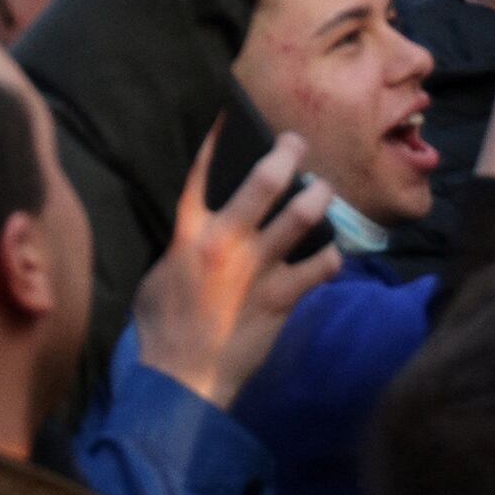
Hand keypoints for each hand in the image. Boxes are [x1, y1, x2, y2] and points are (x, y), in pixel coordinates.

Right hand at [131, 133, 341, 407]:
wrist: (181, 380)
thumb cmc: (161, 330)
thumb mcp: (160, 276)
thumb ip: (183, 246)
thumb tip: (199, 231)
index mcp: (190, 234)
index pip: (204, 174)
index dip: (220, 139)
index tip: (234, 114)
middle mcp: (227, 243)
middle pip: (264, 181)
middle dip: (286, 153)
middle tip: (297, 143)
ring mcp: (258, 269)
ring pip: (302, 216)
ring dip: (319, 197)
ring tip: (325, 190)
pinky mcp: (282, 298)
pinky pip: (320, 267)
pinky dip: (331, 257)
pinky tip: (334, 253)